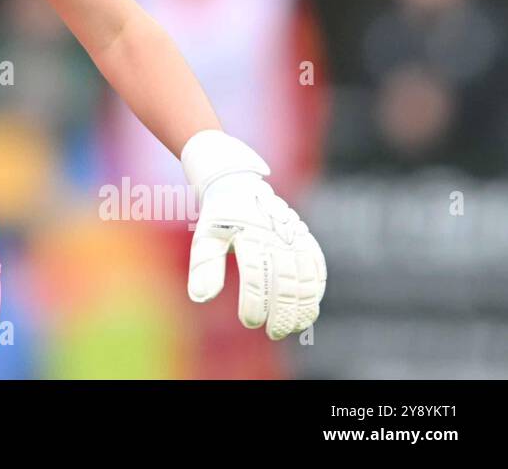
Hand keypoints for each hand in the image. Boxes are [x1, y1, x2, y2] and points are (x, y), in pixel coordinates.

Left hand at [182, 130, 326, 339]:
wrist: (238, 185)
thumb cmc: (220, 217)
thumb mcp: (205, 237)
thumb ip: (204, 267)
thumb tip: (200, 298)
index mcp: (248, 233)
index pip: (255, 274)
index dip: (255, 301)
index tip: (250, 321)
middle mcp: (274, 234)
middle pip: (285, 281)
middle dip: (281, 311)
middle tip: (273, 332)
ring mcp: (293, 235)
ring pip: (305, 277)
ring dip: (302, 306)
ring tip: (293, 327)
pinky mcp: (305, 237)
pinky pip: (317, 265)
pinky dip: (316, 289)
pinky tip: (310, 308)